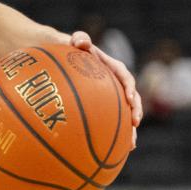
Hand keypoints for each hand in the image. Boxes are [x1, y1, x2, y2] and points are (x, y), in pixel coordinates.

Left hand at [70, 31, 141, 148]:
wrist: (55, 54)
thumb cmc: (63, 47)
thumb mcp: (69, 40)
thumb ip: (78, 38)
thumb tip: (81, 40)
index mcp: (109, 66)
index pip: (124, 76)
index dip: (129, 87)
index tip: (129, 98)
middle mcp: (112, 82)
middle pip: (130, 98)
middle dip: (135, 111)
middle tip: (135, 124)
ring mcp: (106, 95)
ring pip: (122, 113)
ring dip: (129, 129)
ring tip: (131, 146)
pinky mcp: (98, 105)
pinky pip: (107, 120)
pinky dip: (111, 134)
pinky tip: (110, 151)